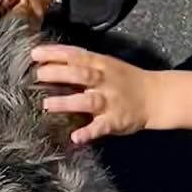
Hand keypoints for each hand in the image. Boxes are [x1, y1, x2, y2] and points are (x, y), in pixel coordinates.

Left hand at [32, 44, 161, 144]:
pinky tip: (76, 137)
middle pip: (80, 74)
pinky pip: (101, 127)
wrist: (156, 96)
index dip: (55, 53)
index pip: (76, 55)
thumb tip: (49, 59)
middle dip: (58, 73)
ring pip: (88, 100)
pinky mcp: (116, 120)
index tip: (34, 54)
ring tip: (47, 105)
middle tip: (37, 75)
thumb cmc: (124, 78)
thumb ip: (81, 61)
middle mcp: (104, 80)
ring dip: (67, 102)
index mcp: (101, 64)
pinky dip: (89, 132)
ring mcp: (111, 101)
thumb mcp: (105, 63)